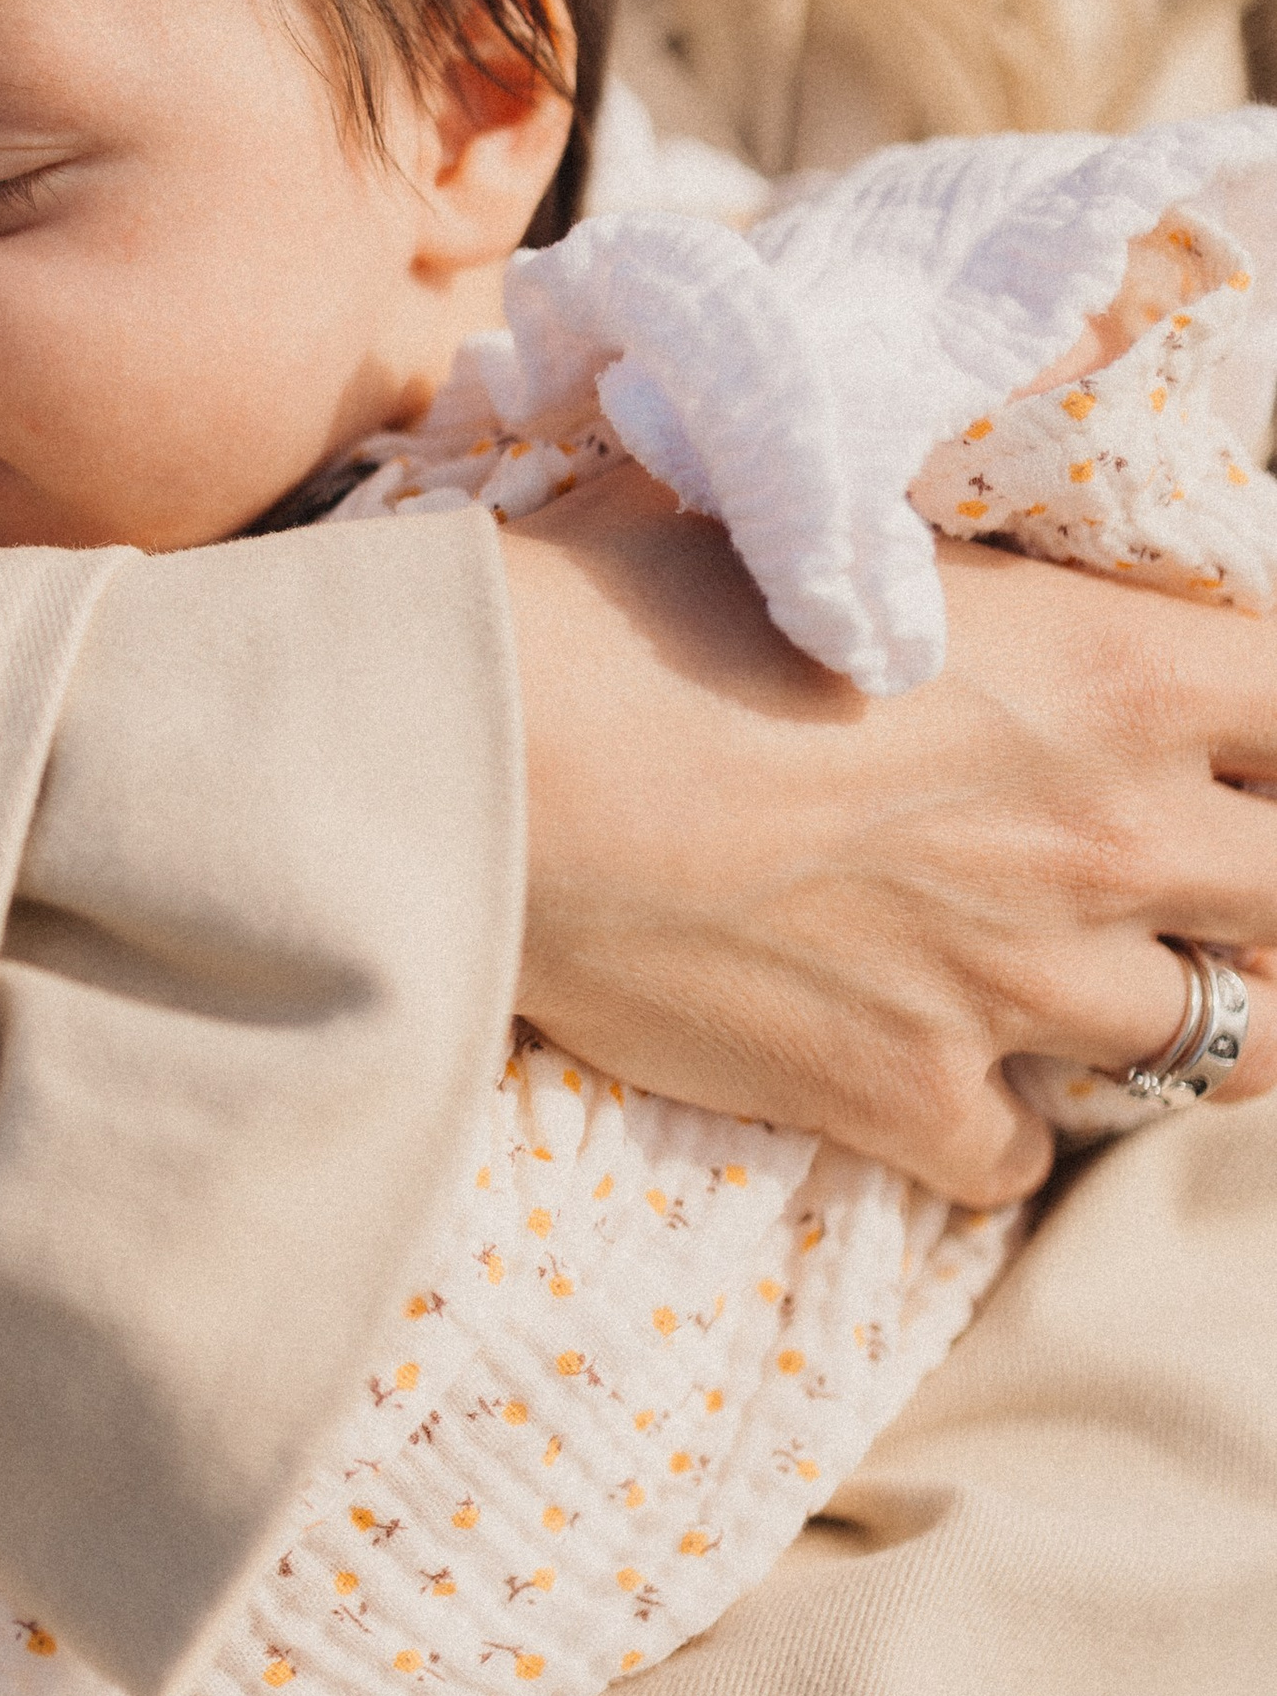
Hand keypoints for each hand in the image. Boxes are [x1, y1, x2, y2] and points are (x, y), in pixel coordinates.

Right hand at [502, 466, 1276, 1205]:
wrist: (495, 766)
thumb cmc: (638, 610)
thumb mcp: (843, 538)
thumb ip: (983, 575)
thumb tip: (1007, 553)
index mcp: (1117, 670)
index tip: (1240, 750)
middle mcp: (1106, 836)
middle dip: (1268, 895)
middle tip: (1205, 880)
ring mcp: (1019, 986)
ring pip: (1223, 1052)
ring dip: (1185, 1019)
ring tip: (1117, 987)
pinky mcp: (910, 1097)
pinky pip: (1025, 1157)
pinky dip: (999, 1127)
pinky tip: (946, 1078)